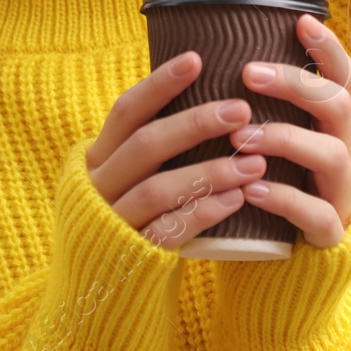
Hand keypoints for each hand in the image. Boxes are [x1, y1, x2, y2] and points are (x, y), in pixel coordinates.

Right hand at [86, 51, 267, 249]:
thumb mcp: (125, 176)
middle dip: (194, 124)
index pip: (125, 111)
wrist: (101, 290)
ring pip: (158, 189)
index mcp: (96, 157)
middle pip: (144, 145)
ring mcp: (112, 222)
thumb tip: (202, 89)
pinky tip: (236, 199)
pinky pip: (168, 231)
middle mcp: (98, 186)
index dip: (159, 84)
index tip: (196, 59)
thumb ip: (151, 143)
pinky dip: (203, 212)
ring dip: (209, 171)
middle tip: (241, 109)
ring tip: (254, 161)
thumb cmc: (128, 216)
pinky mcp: (132, 257)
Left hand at [227, 13, 350, 247]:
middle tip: (248, 73)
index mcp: (329, 126)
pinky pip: (318, 214)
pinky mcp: (331, 232)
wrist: (294, 263)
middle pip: (338, 105)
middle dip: (295, 84)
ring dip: (285, 138)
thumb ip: (257, 110)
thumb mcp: (270, 143)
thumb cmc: (271, 186)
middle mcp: (342, 151)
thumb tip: (204, 58)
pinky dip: (284, 198)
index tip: (300, 22)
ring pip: (332, 155)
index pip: (342, 78)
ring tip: (242, 138)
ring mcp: (340, 192)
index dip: (328, 49)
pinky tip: (252, 188)